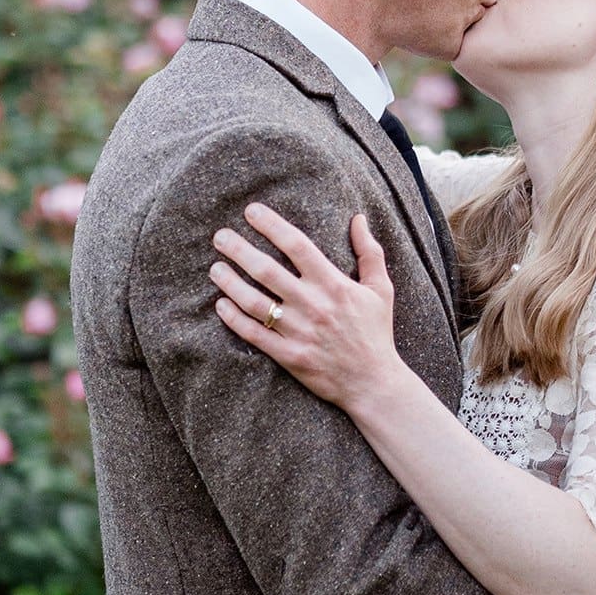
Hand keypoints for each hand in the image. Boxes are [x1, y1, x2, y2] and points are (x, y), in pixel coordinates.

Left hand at [209, 203, 399, 413]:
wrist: (374, 383)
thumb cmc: (376, 332)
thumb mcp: (381, 289)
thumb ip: (370, 252)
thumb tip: (358, 218)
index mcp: (334, 284)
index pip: (297, 246)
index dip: (272, 226)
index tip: (251, 211)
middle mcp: (313, 305)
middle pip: (268, 271)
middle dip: (240, 250)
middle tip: (220, 236)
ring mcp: (299, 332)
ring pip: (255, 302)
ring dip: (231, 283)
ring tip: (214, 268)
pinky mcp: (289, 356)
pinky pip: (255, 335)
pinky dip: (235, 319)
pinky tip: (220, 304)